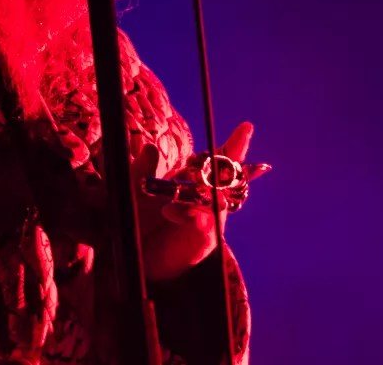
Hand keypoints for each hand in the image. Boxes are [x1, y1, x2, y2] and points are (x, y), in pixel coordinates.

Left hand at [133, 122, 263, 283]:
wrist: (140, 255)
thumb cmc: (142, 217)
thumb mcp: (136, 189)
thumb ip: (141, 169)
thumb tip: (149, 147)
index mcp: (194, 182)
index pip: (217, 160)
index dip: (234, 144)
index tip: (247, 127)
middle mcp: (208, 199)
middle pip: (228, 178)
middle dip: (234, 162)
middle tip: (241, 143)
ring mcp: (210, 219)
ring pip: (217, 200)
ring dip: (206, 190)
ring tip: (187, 182)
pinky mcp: (204, 240)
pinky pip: (203, 224)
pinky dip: (188, 215)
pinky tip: (170, 212)